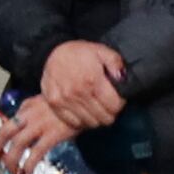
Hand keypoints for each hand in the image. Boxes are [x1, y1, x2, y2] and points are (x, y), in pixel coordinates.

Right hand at [3, 40, 126, 169]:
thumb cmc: (79, 52)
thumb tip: (122, 79)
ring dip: (96, 117)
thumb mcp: (101, 50)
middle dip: (110, 112)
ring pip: (91, 123)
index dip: (120, 104)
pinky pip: (74, 123)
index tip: (117, 99)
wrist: (51, 51)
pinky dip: (81, 120)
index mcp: (93, 79)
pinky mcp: (55, 104)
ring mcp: (65, 99)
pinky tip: (83, 110)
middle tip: (107, 104)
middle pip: (104, 118)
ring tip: (96, 107)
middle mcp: (78, 92)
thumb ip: (116, 63)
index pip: (115, 106)